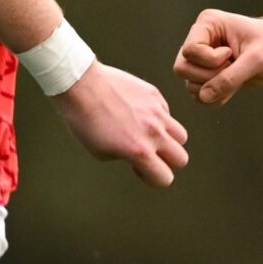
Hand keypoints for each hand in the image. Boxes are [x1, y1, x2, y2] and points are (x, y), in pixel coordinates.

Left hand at [52, 63, 189, 187]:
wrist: (80, 85)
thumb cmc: (85, 122)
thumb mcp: (101, 152)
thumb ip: (128, 157)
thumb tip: (142, 156)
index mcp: (139, 151)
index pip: (165, 178)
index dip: (153, 178)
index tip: (138, 168)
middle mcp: (153, 132)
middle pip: (181, 159)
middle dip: (167, 162)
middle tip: (147, 153)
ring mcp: (157, 112)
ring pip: (181, 135)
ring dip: (169, 141)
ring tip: (147, 134)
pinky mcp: (154, 95)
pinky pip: (166, 113)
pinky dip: (157, 119)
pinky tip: (136, 113)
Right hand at [173, 9, 262, 104]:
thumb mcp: (256, 60)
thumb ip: (230, 78)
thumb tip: (203, 96)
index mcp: (207, 25)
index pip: (190, 50)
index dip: (209, 61)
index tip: (232, 55)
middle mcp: (199, 40)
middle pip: (183, 68)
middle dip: (209, 77)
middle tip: (234, 69)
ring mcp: (201, 59)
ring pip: (189, 84)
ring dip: (214, 89)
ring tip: (237, 78)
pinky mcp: (207, 75)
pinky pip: (199, 95)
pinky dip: (215, 97)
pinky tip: (234, 87)